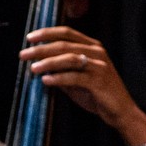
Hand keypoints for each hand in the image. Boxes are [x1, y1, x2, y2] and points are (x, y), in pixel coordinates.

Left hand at [20, 26, 145, 145]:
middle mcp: (97, 52)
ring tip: (32, 68)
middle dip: (41, 49)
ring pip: (68, 58)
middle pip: (64, 44)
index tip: (30, 38)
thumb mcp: (76, 80)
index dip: (47, 33)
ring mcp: (99, 66)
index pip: (66, 33)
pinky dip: (58, 78)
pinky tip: (45, 80)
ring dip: (47, 62)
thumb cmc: (99, 95)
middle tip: (24, 54)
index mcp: (92, 47)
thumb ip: (61, 70)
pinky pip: (75, 77)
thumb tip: (38, 65)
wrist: (121, 112)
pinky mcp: (99, 81)